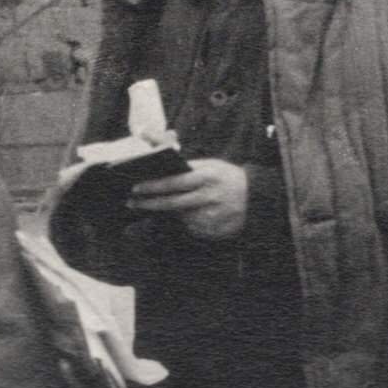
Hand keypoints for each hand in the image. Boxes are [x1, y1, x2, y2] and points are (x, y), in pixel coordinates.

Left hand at [129, 158, 247, 239]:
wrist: (255, 198)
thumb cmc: (225, 177)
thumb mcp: (209, 165)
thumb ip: (186, 163)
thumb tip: (157, 156)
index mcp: (206, 177)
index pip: (174, 182)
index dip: (153, 186)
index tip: (135, 187)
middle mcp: (208, 197)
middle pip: (172, 203)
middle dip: (149, 204)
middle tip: (132, 203)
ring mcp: (211, 216)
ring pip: (180, 218)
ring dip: (170, 214)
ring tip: (165, 209)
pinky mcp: (214, 231)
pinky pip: (191, 229)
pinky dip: (187, 223)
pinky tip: (191, 217)